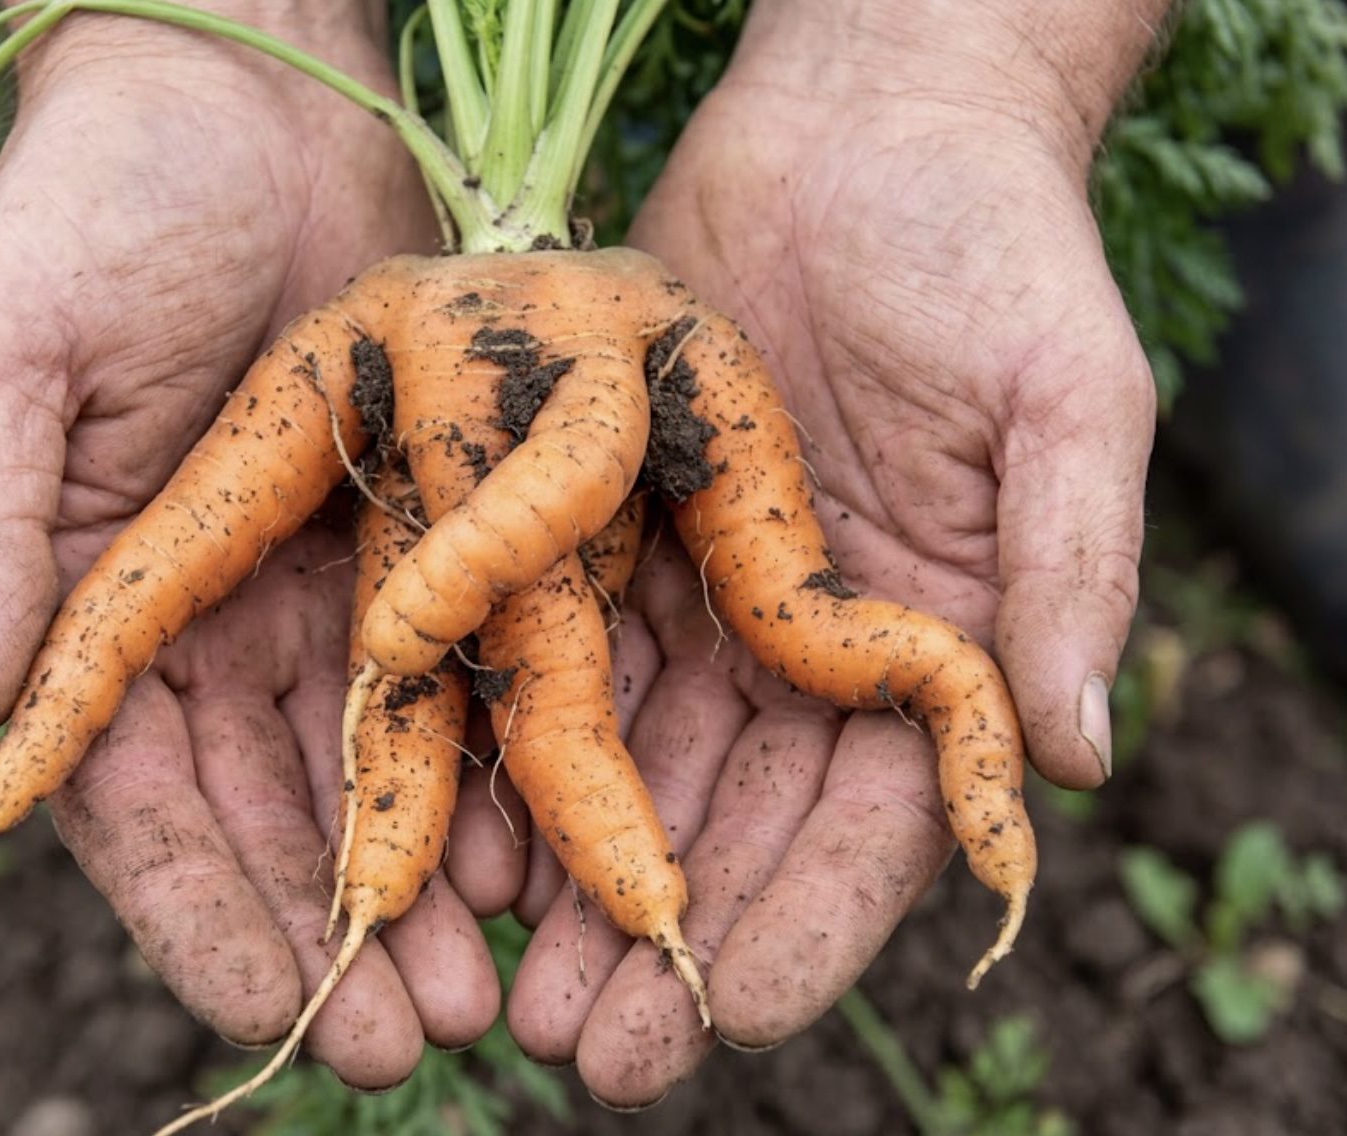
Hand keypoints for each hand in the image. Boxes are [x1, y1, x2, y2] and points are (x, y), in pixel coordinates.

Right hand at [0, 6, 499, 1086]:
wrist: (247, 90)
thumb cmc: (101, 197)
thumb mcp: (7, 342)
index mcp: (96, 603)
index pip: (139, 801)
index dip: (197, 914)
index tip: (267, 1011)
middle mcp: (218, 615)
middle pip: (279, 815)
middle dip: (341, 937)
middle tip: (423, 1044)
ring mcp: (327, 577)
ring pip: (384, 769)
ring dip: (435, 883)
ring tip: (502, 982)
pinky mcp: (427, 525)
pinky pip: (465, 670)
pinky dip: (497, 764)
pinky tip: (548, 847)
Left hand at [501, 1, 1159, 1103]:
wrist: (864, 128)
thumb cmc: (990, 247)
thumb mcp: (1062, 400)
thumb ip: (1067, 573)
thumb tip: (1075, 763)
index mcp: (926, 647)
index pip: (868, 825)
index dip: (803, 925)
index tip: (728, 1018)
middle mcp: (802, 647)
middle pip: (727, 827)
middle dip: (656, 946)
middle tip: (577, 1048)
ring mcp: (701, 595)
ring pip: (627, 771)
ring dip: (568, 882)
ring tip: (495, 981)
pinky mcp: (611, 529)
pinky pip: (554, 658)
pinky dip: (511, 753)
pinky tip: (458, 835)